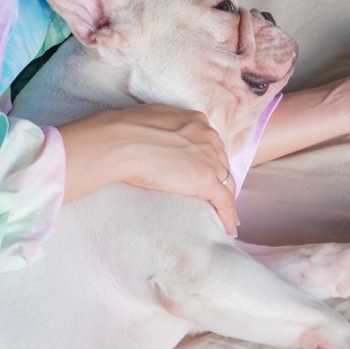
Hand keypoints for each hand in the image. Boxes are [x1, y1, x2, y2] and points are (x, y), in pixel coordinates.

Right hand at [57, 104, 238, 234]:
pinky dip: (228, 216)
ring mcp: (209, 158)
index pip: (210, 144)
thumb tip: (153, 136)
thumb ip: (163, 127)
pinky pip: (224, 202)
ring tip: (221, 212)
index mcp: (195, 121)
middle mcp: (207, 136)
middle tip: (212, 193)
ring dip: (223, 197)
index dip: (208, 159)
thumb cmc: (125, 130)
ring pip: (226, 182)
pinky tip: (228, 228)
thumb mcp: (151, 119)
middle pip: (221, 162)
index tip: (203, 170)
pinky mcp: (206, 180)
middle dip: (218, 177)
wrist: (121, 142)